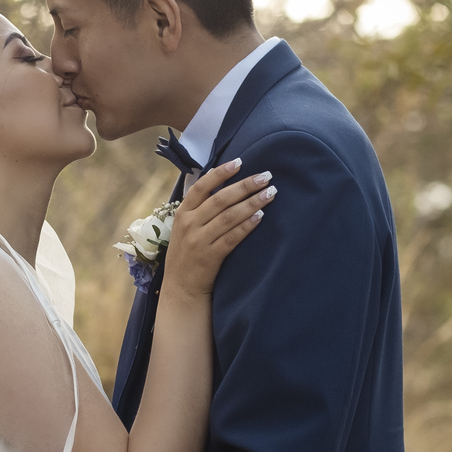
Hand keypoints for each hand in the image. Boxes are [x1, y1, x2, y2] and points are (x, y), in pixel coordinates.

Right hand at [163, 160, 274, 304]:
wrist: (181, 289)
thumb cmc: (187, 255)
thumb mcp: (184, 229)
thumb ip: (198, 209)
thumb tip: (221, 183)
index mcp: (182, 214)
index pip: (201, 187)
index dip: (221, 173)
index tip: (240, 162)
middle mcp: (189, 225)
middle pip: (220, 199)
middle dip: (245, 185)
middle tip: (266, 176)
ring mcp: (199, 241)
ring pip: (229, 216)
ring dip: (252, 203)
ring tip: (270, 194)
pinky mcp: (211, 257)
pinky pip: (232, 237)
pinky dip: (247, 225)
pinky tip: (261, 217)